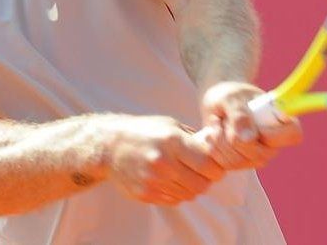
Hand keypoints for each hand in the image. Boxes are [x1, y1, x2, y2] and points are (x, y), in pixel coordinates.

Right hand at [105, 115, 224, 205]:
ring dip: (192, 187)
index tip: (215, 164)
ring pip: (189, 195)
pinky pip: (173, 200)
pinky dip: (178, 192)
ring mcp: (153, 181)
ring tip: (184, 174)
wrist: (110, 146)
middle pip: (201, 184)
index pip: (207, 164)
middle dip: (207, 179)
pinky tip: (170, 179)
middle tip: (203, 172)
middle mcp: (163, 162)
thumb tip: (215, 147)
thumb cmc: (144, 131)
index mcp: (172, 141)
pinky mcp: (146, 194)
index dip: (216, 167)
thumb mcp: (170, 125)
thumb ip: (193, 138)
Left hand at [196, 81, 302, 170]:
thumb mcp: (230, 97)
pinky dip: (213, 147)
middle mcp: (273, 143)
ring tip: (218, 121)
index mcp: (280, 120)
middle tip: (225, 116)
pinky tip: (213, 133)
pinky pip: (226, 165)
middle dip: (233, 135)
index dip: (273, 133)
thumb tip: (248, 139)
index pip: (293, 134)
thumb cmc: (228, 95)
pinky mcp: (241, 164)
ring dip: (220, 139)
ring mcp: (258, 156)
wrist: (216, 103)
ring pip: (238, 161)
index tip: (254, 121)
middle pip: (259, 154)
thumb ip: (239, 114)